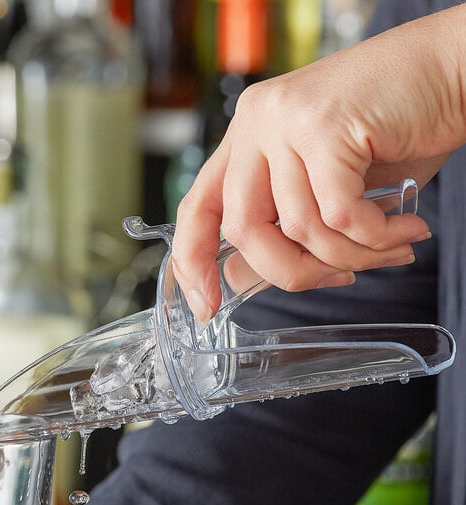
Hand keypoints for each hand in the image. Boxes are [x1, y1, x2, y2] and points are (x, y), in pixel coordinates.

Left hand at [172, 5, 465, 321]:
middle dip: (291, 273)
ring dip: (351, 256)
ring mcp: (285, 120)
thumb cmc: (392, 132)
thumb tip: (239, 279)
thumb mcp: (323, 189)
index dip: (193, 263)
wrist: (450, 70)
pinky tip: (404, 230)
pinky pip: (338, 215)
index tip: (206, 306)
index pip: (198, 209)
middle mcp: (256, 124)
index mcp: (246, 139)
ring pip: (298, 228)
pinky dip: (375, 236)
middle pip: (243, 230)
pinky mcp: (323, 124)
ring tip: (390, 249)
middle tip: (340, 278)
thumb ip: (280, 229)